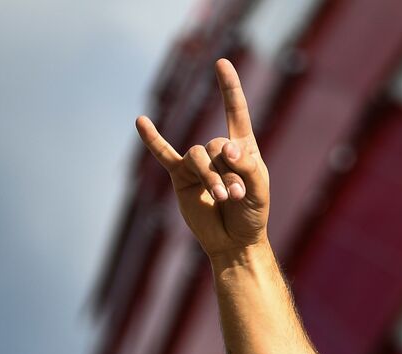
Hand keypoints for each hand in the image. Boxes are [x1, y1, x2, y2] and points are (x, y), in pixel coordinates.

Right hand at [135, 58, 269, 261]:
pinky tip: (141, 122)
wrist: (234, 241)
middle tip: (237, 194)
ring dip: (212, 177)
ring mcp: (198, 163)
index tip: (221, 63)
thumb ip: (248, 167)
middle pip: (217, 145)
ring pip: (198, 156)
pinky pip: (164, 155)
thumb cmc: (252, 215)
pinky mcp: (181, 177)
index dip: (229, 88)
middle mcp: (218, 151)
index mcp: (242, 148)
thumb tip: (226, 147)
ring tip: (224, 196)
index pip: (235, 112)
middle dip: (229, 170)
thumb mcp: (260, 191)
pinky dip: (153, 139)